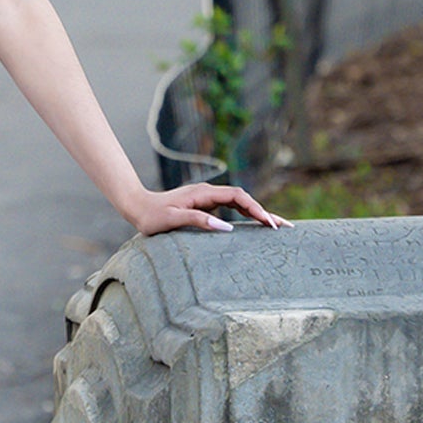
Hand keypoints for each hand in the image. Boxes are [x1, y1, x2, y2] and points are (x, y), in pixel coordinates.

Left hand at [126, 182, 290, 235]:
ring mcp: (208, 199)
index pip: (239, 197)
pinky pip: (232, 208)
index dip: (256, 209)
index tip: (269, 223)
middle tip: (285, 227)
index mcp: (204, 194)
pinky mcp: (206, 206)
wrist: (137, 207)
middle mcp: (209, 193)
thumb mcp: (172, 220)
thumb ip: (198, 221)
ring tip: (277, 227)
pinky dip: (246, 215)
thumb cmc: (152, 216)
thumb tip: (227, 228)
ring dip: (258, 213)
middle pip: (244, 199)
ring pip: (240, 203)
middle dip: (265, 212)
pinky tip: (255, 224)